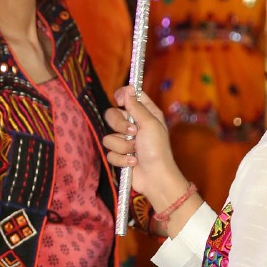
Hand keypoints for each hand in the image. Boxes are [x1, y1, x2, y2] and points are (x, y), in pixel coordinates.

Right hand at [104, 84, 188, 209]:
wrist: (155, 177)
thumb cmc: (157, 150)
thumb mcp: (149, 124)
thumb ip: (136, 106)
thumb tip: (128, 88)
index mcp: (145, 114)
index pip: (130, 96)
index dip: (123, 95)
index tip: (119, 100)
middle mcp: (135, 125)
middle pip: (113, 114)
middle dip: (119, 125)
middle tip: (132, 132)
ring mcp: (126, 141)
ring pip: (109, 136)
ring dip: (122, 146)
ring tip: (135, 152)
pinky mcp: (119, 155)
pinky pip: (110, 152)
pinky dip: (121, 159)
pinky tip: (133, 162)